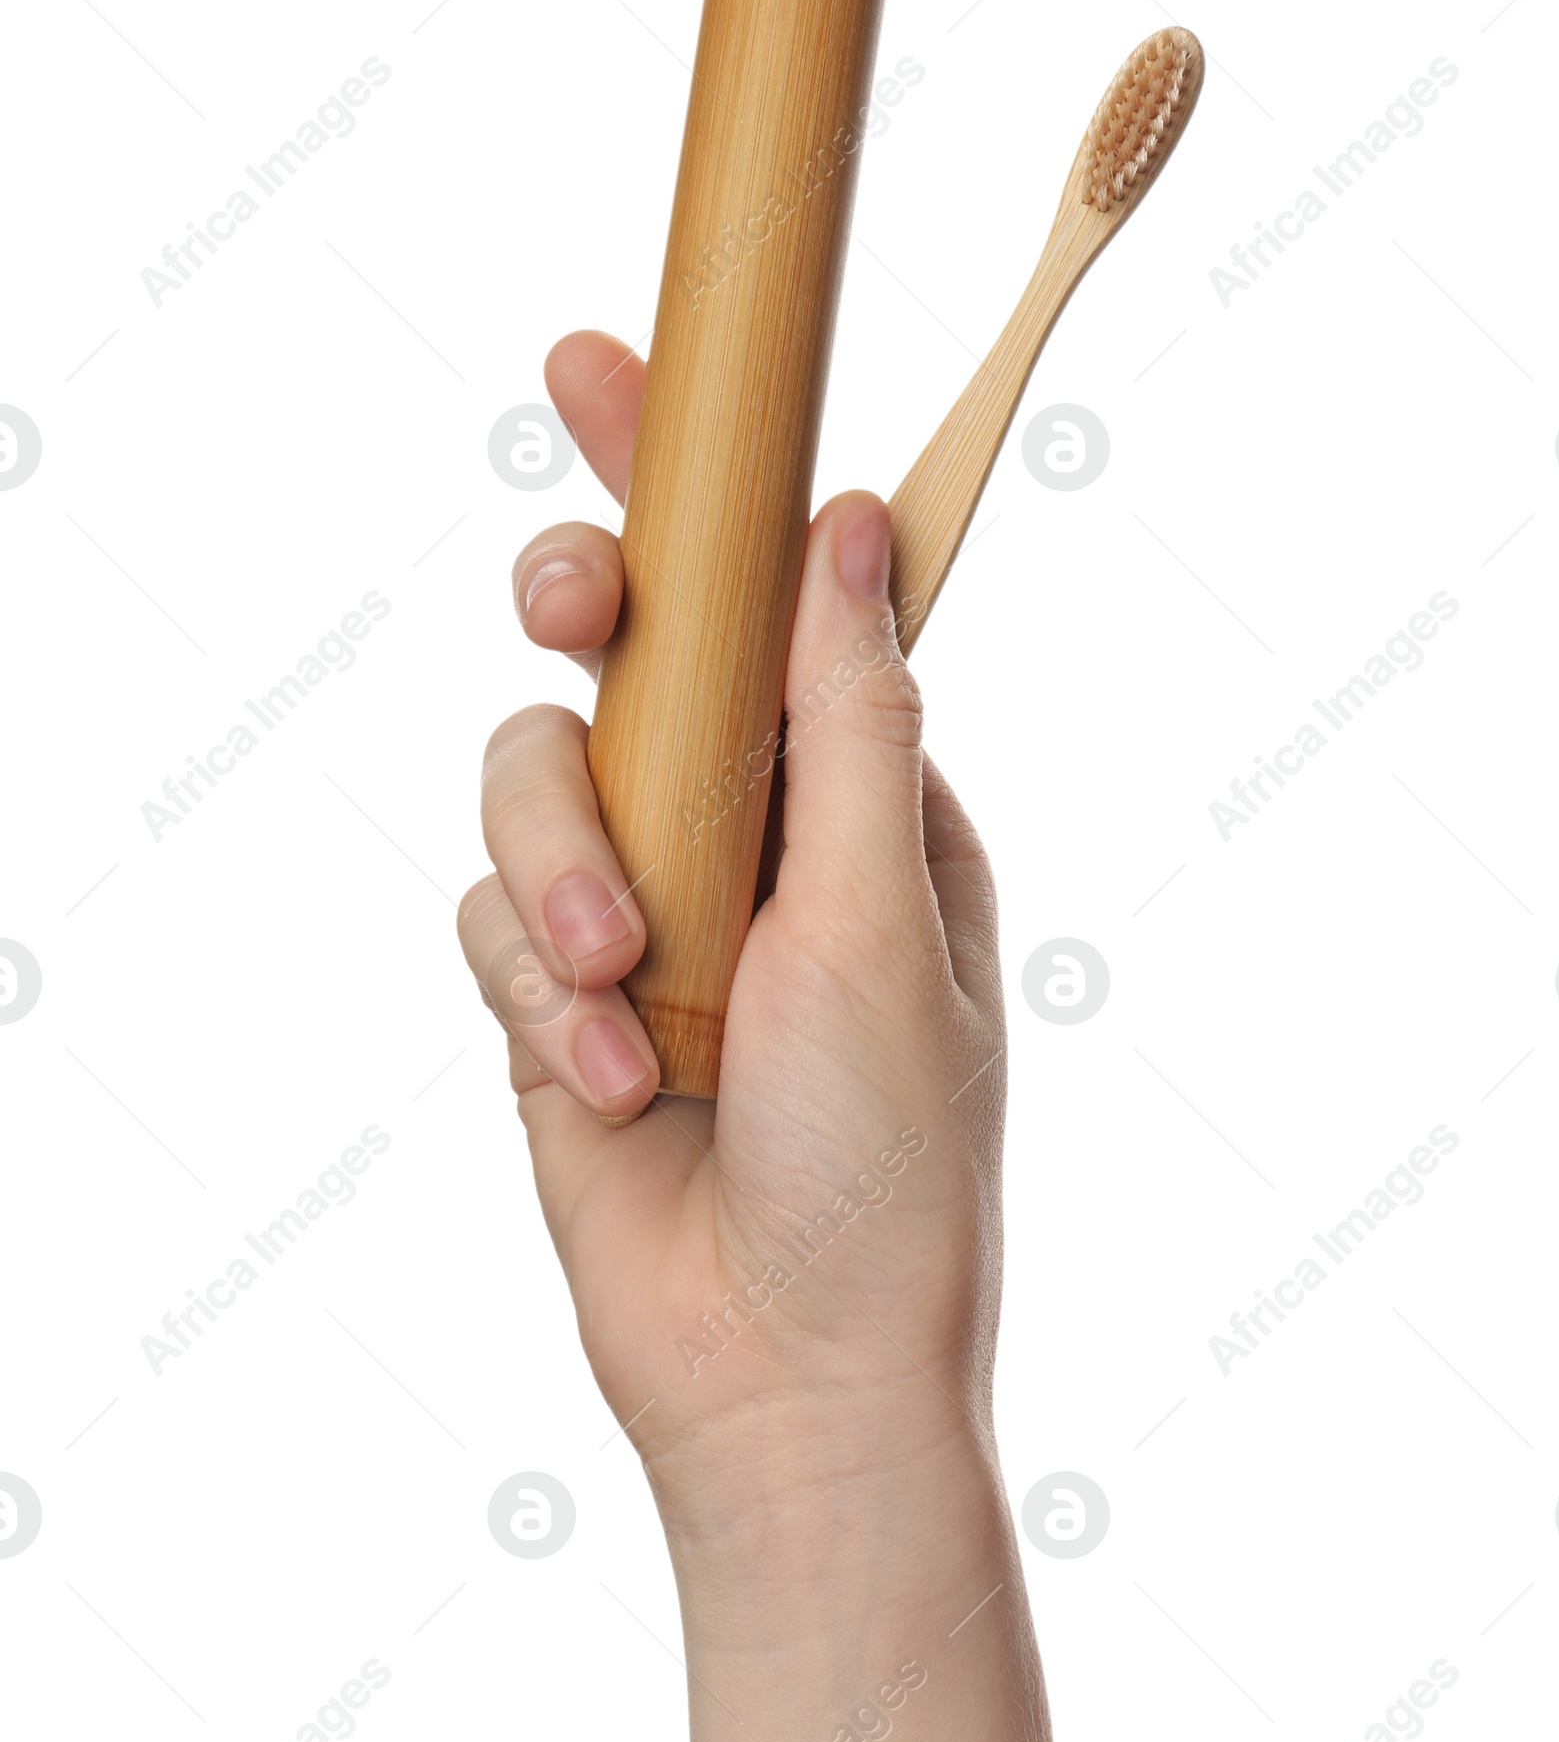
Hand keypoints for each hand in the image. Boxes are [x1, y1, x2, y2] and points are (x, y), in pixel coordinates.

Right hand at [456, 330, 1006, 1540]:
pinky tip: (611, 1082)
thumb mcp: (882, 916)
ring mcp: (637, 905)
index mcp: (856, 791)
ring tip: (623, 989)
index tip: (605, 364)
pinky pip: (485, 919)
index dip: (689, 479)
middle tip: (576, 602)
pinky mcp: (544, 995)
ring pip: (527, 774)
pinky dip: (535, 992)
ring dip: (562, 872)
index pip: (767, 596)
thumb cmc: (890, 1160)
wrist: (789, 1377)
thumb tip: (848, 519)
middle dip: (582, 612)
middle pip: (622, 647)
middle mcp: (743, 826)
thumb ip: (848, 716)